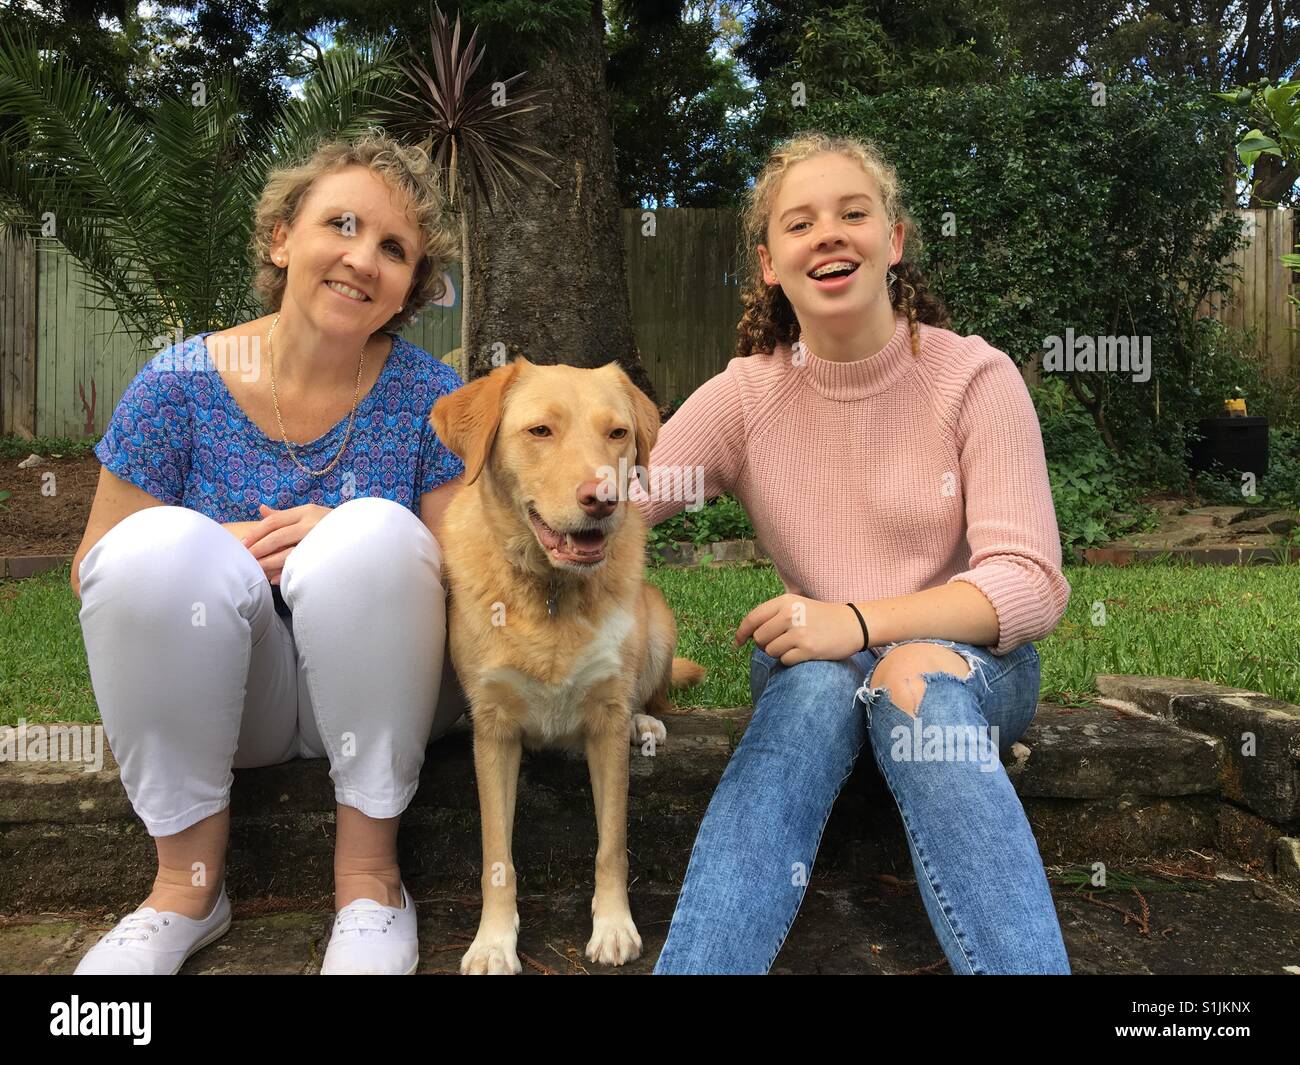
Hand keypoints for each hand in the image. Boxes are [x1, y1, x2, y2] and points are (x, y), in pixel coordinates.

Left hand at [241, 503, 330, 584]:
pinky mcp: (325, 555)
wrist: (365, 532)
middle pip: (276, 536)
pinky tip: (274, 579)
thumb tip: (261, 509)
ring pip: (287, 552)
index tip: (241, 543)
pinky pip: (300, 565)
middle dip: (257, 548)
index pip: (274, 521)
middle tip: (243, 559)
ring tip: (255, 570)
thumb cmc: (332, 525)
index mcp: (306, 511)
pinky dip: (285, 573)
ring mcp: (319, 539)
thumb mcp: (310, 514)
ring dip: (268, 563)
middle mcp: (311, 523)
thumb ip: (285, 515)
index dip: (255, 532)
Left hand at [733, 593, 865, 665]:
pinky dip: (790, 660)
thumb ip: (773, 615)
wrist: (853, 624)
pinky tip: (803, 653)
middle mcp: (789, 615)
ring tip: (795, 645)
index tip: (736, 644)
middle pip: (759, 639)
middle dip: (765, 645)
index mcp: (784, 601)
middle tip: (780, 642)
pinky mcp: (807, 649)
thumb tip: (747, 634)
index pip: (752, 619)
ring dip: (779, 653)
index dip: (741, 633)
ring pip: (770, 651)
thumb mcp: (797, 605)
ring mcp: (798, 632)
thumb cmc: (821, 617)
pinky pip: (785, 661)